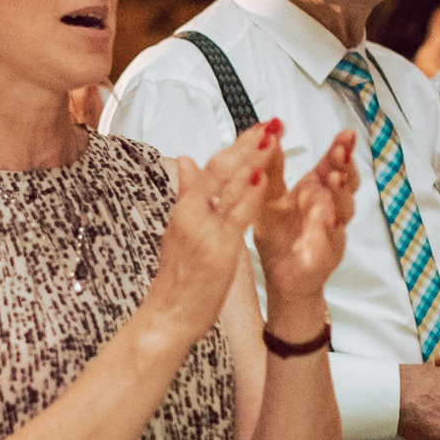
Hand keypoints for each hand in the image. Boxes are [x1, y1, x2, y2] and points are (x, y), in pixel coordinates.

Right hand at [146, 124, 284, 348]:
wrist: (166, 317)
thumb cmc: (178, 279)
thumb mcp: (179, 231)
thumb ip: (188, 195)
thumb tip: (187, 160)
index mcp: (185, 209)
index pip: (212, 167)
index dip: (237, 145)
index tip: (259, 126)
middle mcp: (191, 214)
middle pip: (220, 169)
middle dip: (248, 143)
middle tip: (273, 122)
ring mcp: (203, 231)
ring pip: (227, 187)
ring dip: (252, 158)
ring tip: (272, 136)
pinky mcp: (216, 251)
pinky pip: (234, 218)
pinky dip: (246, 195)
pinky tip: (259, 177)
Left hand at [256, 129, 357, 304]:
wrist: (281, 276)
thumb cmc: (280, 235)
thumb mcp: (269, 195)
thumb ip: (271, 166)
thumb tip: (269, 131)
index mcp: (317, 190)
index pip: (334, 164)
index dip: (342, 148)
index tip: (346, 134)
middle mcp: (330, 209)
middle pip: (346, 184)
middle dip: (345, 167)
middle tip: (339, 153)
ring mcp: (331, 233)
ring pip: (342, 213)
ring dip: (339, 196)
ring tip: (333, 181)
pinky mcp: (323, 258)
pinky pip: (328, 246)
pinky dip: (326, 235)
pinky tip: (323, 224)